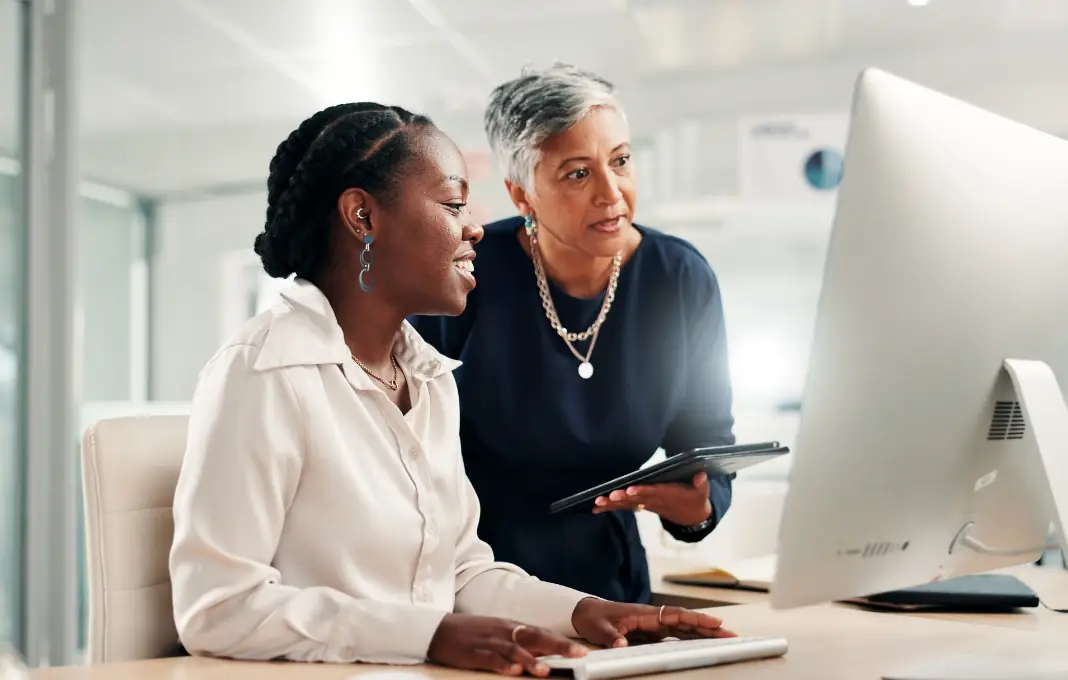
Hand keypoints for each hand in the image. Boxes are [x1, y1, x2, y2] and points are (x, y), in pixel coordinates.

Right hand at [427, 613, 586, 676]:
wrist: (439, 629)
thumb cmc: (472, 633)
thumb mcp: (499, 633)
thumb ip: (520, 641)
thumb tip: (545, 653)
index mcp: (512, 626)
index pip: (542, 633)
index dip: (562, 642)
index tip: (582, 650)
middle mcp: (505, 631)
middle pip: (535, 637)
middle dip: (558, 647)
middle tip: (577, 655)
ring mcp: (490, 641)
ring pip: (515, 649)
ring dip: (531, 659)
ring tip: (545, 669)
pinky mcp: (475, 652)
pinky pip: (491, 659)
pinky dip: (503, 664)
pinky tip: (513, 671)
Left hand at [571, 598, 734, 646]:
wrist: (585, 613)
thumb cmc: (594, 618)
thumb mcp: (600, 629)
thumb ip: (613, 636)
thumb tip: (623, 644)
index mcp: (645, 613)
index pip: (676, 615)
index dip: (695, 619)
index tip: (714, 622)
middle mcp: (653, 617)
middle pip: (686, 621)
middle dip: (708, 627)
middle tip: (731, 634)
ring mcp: (654, 624)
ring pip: (684, 628)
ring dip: (703, 634)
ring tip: (724, 640)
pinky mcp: (651, 632)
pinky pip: (675, 635)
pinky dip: (690, 639)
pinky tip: (702, 645)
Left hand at [592, 472, 712, 525]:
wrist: (692, 516)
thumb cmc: (695, 499)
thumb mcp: (702, 492)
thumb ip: (701, 484)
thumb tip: (700, 475)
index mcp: (668, 495)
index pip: (653, 492)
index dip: (642, 491)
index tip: (630, 489)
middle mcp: (655, 501)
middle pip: (637, 499)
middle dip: (623, 498)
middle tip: (609, 496)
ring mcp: (647, 505)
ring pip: (628, 504)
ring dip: (612, 504)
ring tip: (598, 502)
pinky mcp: (642, 506)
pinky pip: (625, 507)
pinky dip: (611, 507)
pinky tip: (596, 507)